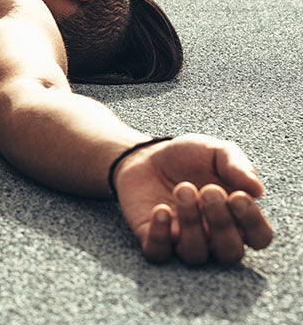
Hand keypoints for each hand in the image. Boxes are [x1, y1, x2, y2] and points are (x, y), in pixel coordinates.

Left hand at [113, 134, 272, 264]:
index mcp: (237, 218)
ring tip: (182, 189)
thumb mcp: (216, 152)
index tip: (238, 196)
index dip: (253, 222)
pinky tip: (161, 209)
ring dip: (191, 223)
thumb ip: (237, 166)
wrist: (146, 156)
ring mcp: (183, 242)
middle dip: (222, 223)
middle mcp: (214, 237)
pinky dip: (160, 235)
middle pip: (230, 253)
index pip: (259, 237)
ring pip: (196, 254)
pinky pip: (159, 253)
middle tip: (209, 191)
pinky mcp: (154, 241)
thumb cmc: (189, 158)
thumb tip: (258, 190)